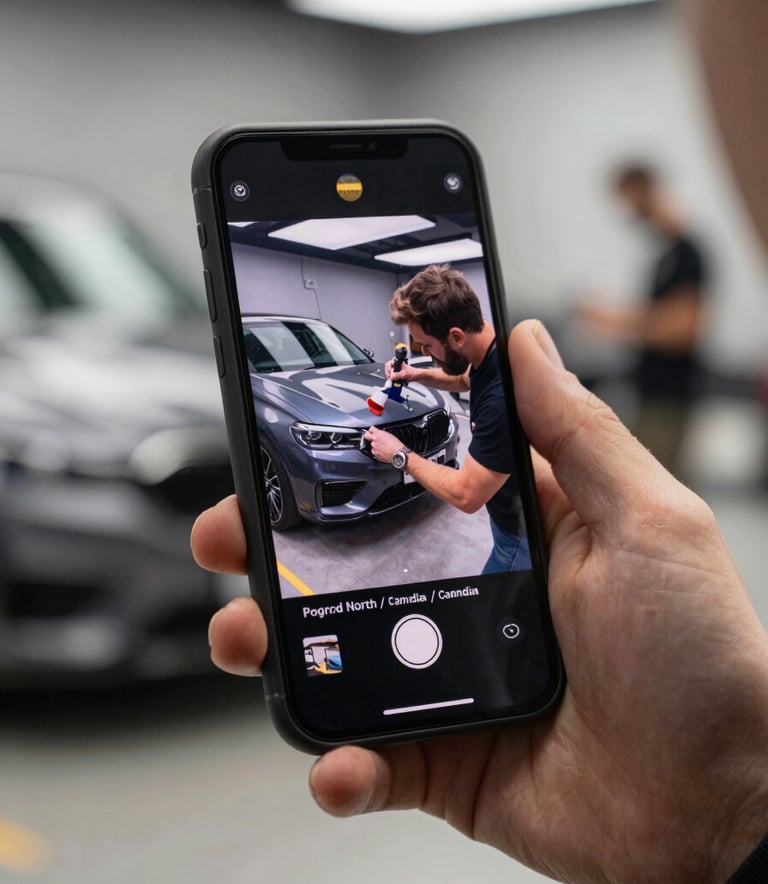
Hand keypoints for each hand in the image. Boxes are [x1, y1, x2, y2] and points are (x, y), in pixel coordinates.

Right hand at [192, 320, 767, 883]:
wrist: (717, 808)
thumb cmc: (701, 658)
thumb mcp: (647, 522)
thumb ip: (577, 433)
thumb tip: (525, 340)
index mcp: (512, 534)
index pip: (410, 479)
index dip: (347, 461)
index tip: (286, 442)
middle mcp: (471, 598)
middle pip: (352, 561)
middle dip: (280, 548)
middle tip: (231, 537)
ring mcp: (448, 678)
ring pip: (339, 653)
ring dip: (280, 646)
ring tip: (248, 637)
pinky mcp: (442, 756)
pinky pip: (370, 759)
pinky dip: (340, 763)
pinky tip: (339, 760)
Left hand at [363, 426, 403, 463]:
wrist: (398, 454)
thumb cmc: (396, 444)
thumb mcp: (390, 434)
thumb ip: (381, 433)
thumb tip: (379, 433)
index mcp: (378, 434)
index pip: (370, 429)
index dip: (372, 430)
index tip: (373, 431)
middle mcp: (374, 441)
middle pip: (366, 436)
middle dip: (369, 436)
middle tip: (373, 437)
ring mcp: (374, 448)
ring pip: (372, 445)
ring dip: (375, 445)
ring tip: (383, 446)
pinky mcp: (376, 455)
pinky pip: (374, 452)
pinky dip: (377, 451)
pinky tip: (383, 451)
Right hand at [384, 358, 416, 382]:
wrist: (417, 376)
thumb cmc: (413, 373)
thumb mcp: (404, 374)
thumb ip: (397, 375)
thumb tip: (391, 377)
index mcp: (398, 362)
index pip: (389, 364)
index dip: (388, 369)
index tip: (389, 374)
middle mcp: (397, 365)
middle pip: (388, 369)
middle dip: (388, 374)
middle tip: (390, 378)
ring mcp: (397, 370)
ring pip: (389, 373)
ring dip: (390, 377)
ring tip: (393, 380)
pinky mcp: (397, 374)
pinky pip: (392, 376)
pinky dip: (392, 379)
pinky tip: (395, 381)